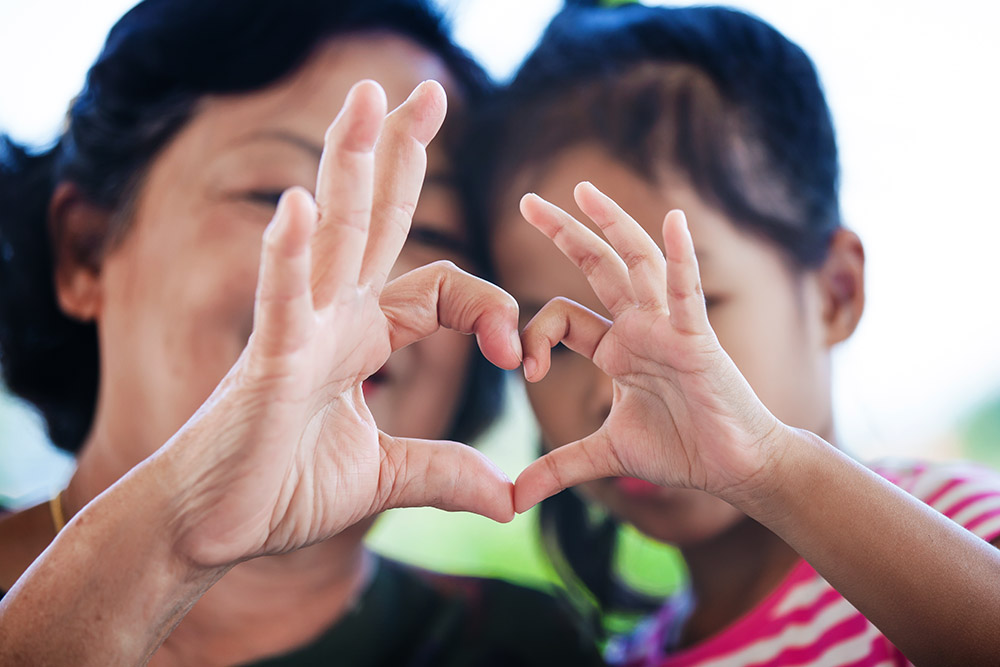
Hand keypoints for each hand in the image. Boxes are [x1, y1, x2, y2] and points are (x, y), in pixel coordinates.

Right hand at [162, 80, 520, 567]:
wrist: (211, 527)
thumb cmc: (281, 490)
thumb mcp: (385, 478)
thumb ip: (445, 472)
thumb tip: (508, 498)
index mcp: (363, 337)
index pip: (442, 289)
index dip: (489, 308)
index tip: (515, 356)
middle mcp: (333, 318)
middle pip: (374, 221)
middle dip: (400, 154)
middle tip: (426, 89)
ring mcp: (298, 332)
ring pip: (332, 237)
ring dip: (349, 165)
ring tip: (367, 96)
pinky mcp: (266, 363)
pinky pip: (281, 301)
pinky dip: (289, 255)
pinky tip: (299, 206)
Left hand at [513, 182, 786, 512]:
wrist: (735, 468)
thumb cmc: (681, 451)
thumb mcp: (606, 455)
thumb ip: (559, 467)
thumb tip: (512, 499)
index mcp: (616, 347)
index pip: (563, 317)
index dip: (534, 334)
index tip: (524, 370)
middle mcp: (639, 328)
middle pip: (597, 267)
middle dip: (564, 233)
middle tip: (528, 201)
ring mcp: (668, 328)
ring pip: (637, 264)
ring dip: (611, 225)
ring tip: (583, 190)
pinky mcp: (697, 339)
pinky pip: (687, 292)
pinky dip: (680, 257)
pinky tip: (672, 220)